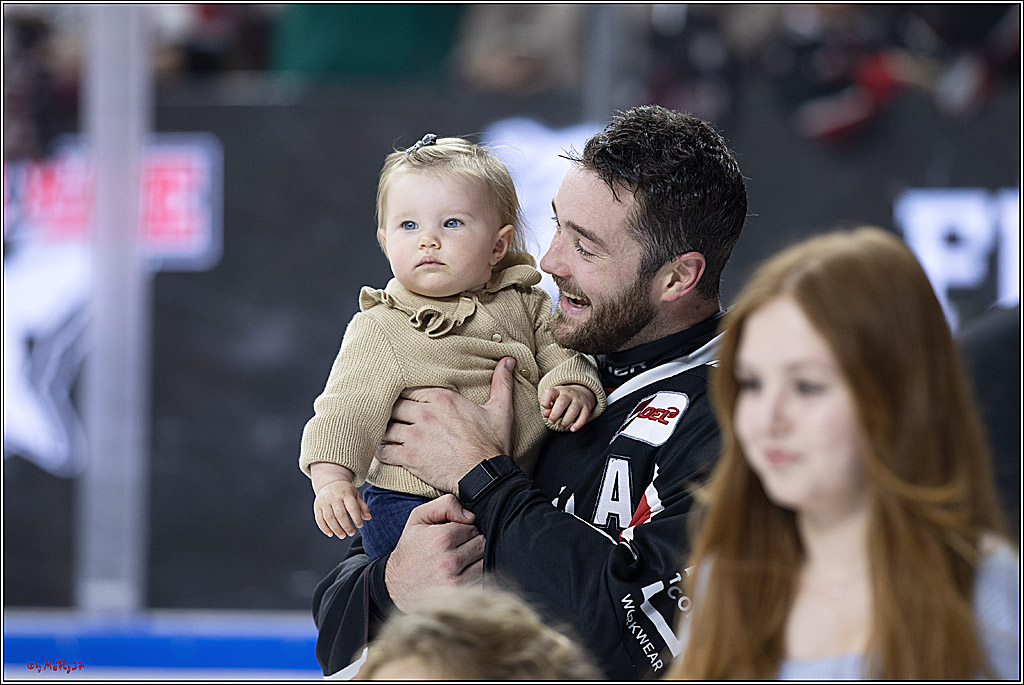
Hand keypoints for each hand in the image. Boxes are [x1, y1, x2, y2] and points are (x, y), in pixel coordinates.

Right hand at [313, 480, 370, 538]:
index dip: (356, 518)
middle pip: (340, 514)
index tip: (360, 526)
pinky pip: (319, 519)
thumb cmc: (345, 491)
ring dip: (336, 529)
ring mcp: (324, 502)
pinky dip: (324, 528)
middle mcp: (334, 497)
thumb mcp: (355, 495)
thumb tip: (368, 517)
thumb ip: (362, 506)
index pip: (352, 507)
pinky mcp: (317, 506)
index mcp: (346, 493)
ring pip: (329, 518)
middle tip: (351, 533)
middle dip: (346, 526)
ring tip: (342, 535)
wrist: (330, 483)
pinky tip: (331, 534)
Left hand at [376, 357, 516, 492]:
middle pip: (393, 406)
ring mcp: (415, 435)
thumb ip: (501, 383)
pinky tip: (386, 453)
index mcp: (442, 398)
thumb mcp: (500, 410)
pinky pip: (384, 451)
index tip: (404, 404)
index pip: (409, 389)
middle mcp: (425, 413)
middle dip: (391, 413)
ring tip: (386, 435)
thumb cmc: (492, 445)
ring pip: (386, 427)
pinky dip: (382, 452)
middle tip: (391, 420)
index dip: (404, 397)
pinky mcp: (409, 457)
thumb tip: (508, 360)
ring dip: (385, 432)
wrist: (485, 476)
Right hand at [385, 494, 484, 611]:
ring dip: (475, 559)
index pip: (472, 526)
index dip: (463, 529)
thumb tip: (471, 516)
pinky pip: (482, 578)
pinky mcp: (461, 595)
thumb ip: (445, 505)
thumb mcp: (419, 518)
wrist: (395, 585)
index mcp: (441, 539)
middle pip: (481, 543)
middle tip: (455, 549)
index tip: (451, 537)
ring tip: (458, 562)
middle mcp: (450, 561)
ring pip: (484, 560)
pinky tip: (461, 574)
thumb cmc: (410, 549)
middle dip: (471, 543)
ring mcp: (457, 581)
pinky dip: (475, 575)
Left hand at [540, 383, 595, 431]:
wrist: (582, 391)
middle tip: (551, 421)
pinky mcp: (587, 407)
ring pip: (573, 410)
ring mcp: (579, 400)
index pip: (549, 393)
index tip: (545, 408)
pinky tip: (572, 429)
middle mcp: (569, 394)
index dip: (545, 402)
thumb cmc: (563, 398)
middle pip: (562, 403)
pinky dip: (578, 424)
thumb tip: (546, 414)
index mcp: (558, 391)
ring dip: (566, 421)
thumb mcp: (554, 399)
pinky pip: (584, 416)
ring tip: (560, 426)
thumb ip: (548, 406)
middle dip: (555, 414)